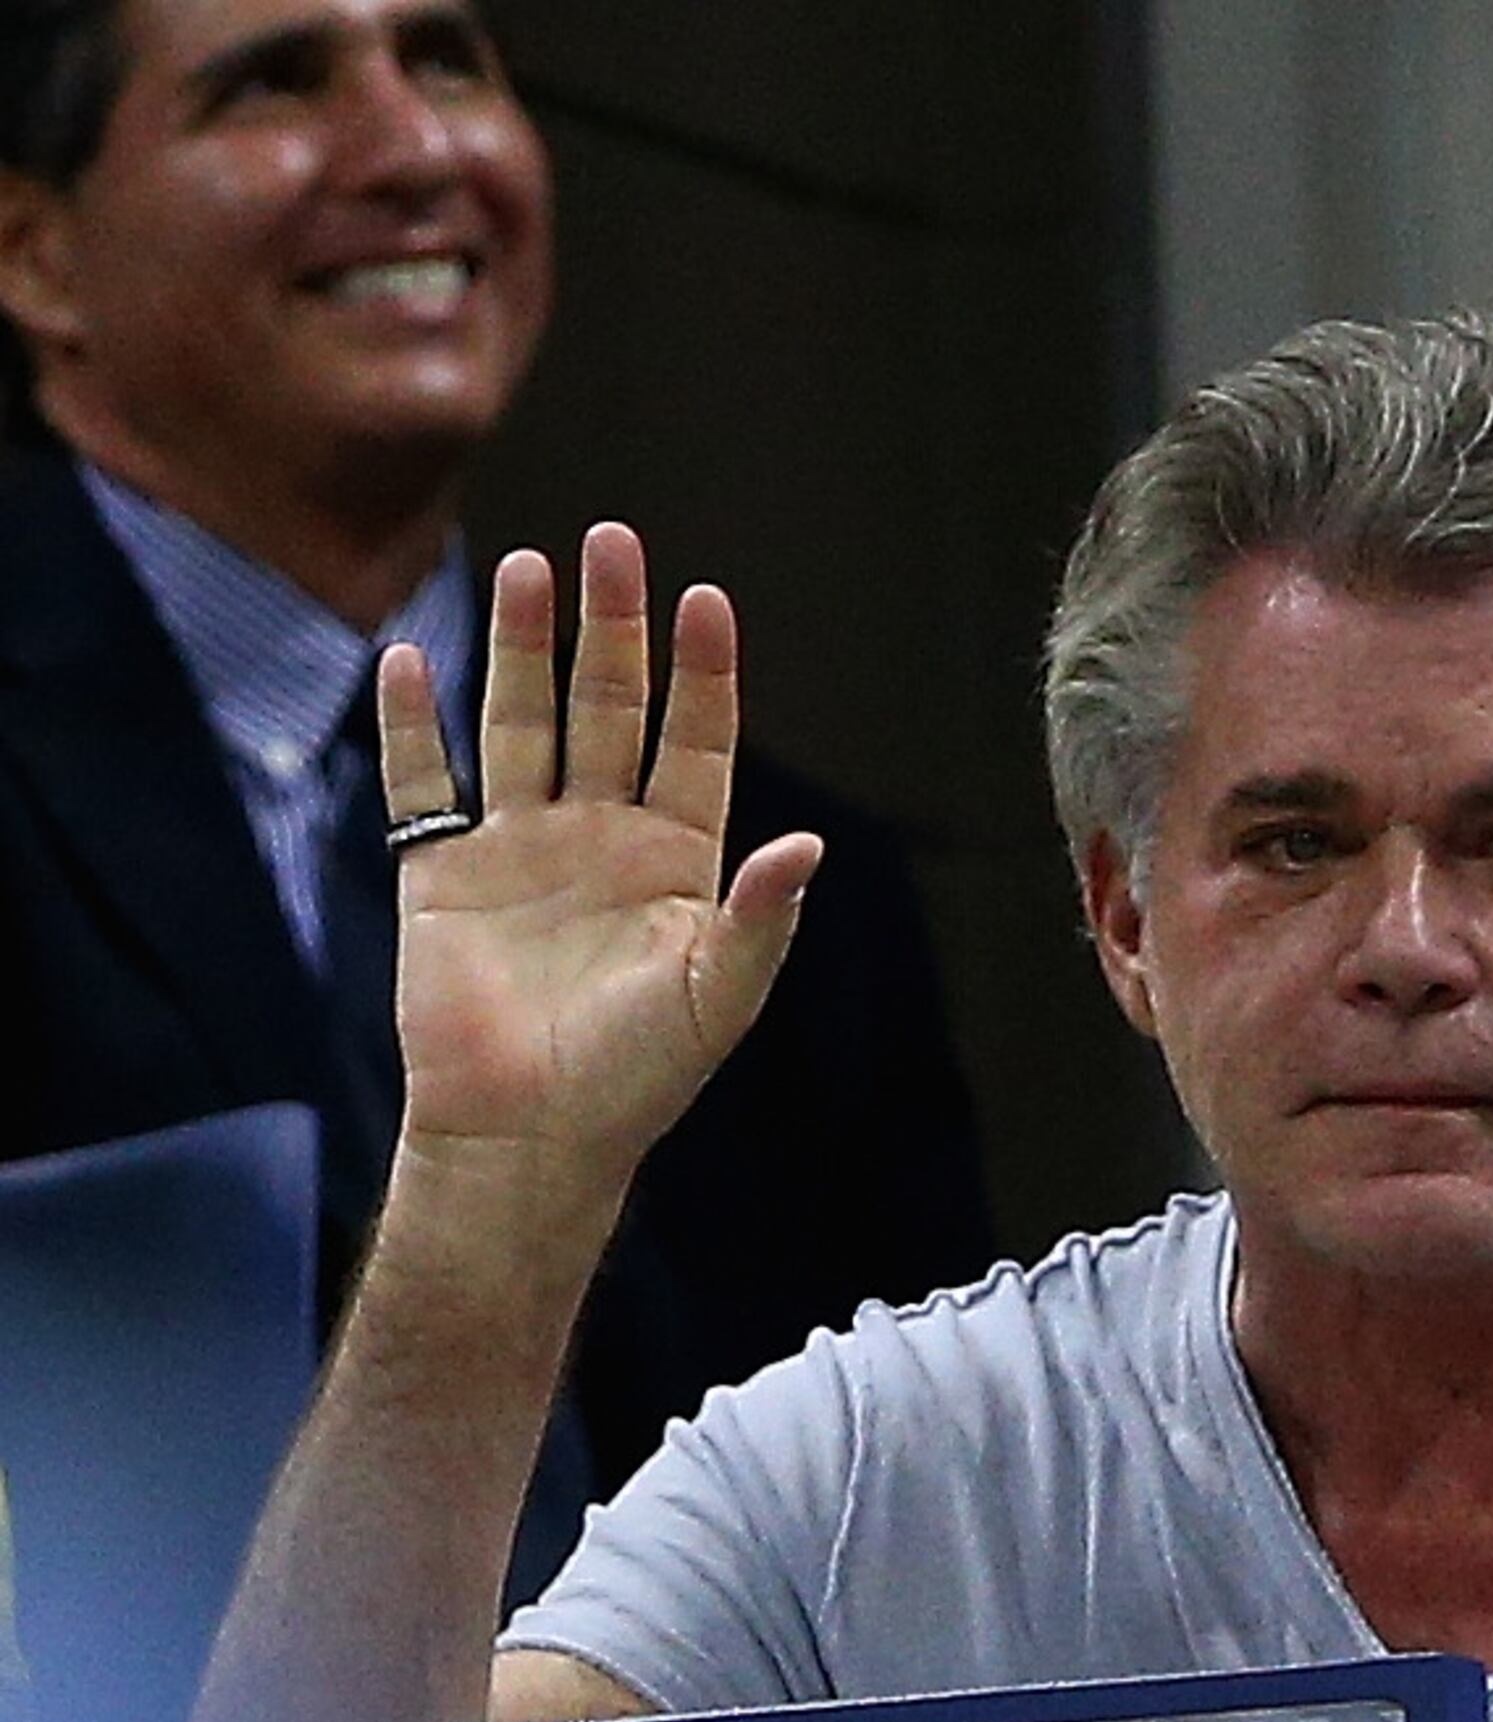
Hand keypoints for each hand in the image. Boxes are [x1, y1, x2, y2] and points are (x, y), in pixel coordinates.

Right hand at [377, 523, 820, 1192]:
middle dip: (611, 627)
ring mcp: (521, 846)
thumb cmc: (641, 1075)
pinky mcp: (442, 873)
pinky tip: (409, 657)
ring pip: (522, 722)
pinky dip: (413, 724)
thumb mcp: (720, 993)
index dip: (702, 672)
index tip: (705, 600)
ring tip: (528, 567)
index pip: (694, 739)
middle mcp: (602, 835)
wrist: (531, 1134)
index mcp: (679, 858)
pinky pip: (425, 783)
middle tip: (612, 541)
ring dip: (522, 647)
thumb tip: (808, 843)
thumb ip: (762, 915)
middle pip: (607, 706)